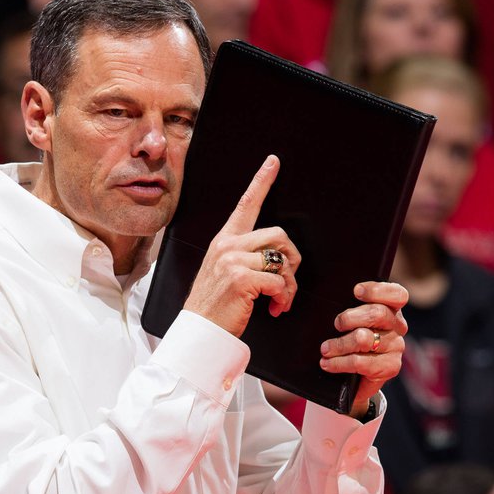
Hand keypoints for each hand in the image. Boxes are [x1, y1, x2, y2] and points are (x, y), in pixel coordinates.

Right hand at [181, 155, 301, 337]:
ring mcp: (233, 260)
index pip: (246, 204)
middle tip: (289, 280)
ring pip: (282, 261)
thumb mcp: (223, 272)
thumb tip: (279, 259)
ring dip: (290, 285)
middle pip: (280, 235)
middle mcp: (227, 245)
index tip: (273, 163)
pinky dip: (282, 298)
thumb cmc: (214, 305)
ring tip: (280, 300)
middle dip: (293, 260)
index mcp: (224, 241)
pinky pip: (280, 282)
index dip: (262, 181)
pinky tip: (273, 308)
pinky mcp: (241, 278)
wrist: (200, 330)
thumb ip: (245, 257)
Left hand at [319, 280, 409, 416]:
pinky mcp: (390, 367)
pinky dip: (338, 363)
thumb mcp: (348, 321)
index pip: (396, 295)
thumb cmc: (347, 341)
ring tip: (325, 349)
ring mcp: (396, 347)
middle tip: (335, 325)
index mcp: (391, 309)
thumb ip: (347, 307)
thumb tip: (328, 295)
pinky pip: (360, 362)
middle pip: (377, 313)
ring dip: (339, 344)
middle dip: (349, 318)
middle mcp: (397, 326)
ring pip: (364, 339)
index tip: (356, 291)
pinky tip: (327, 364)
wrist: (352, 379)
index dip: (377, 290)